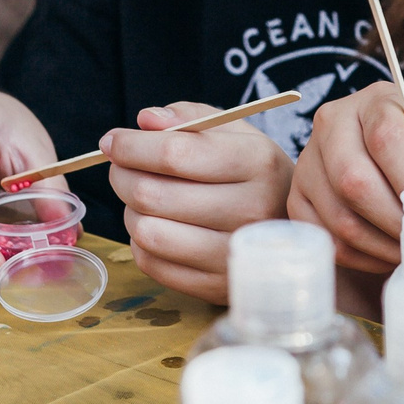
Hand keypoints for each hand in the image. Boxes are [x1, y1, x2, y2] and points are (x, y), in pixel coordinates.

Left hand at [107, 101, 294, 302]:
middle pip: (152, 194)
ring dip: (130, 210)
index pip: (176, 154)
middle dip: (122, 175)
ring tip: (142, 198)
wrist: (291, 230)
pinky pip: (151, 263)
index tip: (112, 141)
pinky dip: (140, 241)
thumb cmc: (253, 174)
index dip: (132, 146)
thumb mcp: (236, 133)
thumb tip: (146, 120)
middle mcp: (251, 210)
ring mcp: (234, 254)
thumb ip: (191, 117)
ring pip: (146, 231)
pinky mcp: (216, 286)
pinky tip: (156, 225)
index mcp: (257, 162)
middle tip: (121, 167)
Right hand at [286, 83, 403, 276]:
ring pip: (339, 216)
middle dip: (396, 220)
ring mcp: (308, 161)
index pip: (386, 137)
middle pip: (354, 180)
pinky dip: (361, 256)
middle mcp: (333, 122)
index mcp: (377, 101)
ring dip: (381, 244)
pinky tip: (385, 252)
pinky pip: (325, 238)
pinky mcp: (298, 199)